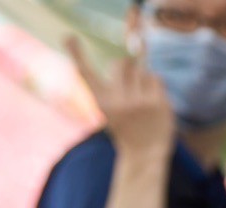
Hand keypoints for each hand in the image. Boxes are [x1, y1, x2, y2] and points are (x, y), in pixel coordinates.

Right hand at [68, 37, 174, 160]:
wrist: (144, 153)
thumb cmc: (126, 125)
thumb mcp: (110, 107)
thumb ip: (113, 83)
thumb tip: (130, 50)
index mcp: (101, 102)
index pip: (86, 74)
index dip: (76, 54)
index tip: (68, 36)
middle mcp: (118, 102)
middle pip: (121, 63)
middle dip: (126, 67)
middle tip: (129, 84)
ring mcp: (139, 103)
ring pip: (141, 70)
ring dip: (142, 80)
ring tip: (141, 99)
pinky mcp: (157, 103)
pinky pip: (155, 78)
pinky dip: (154, 86)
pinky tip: (152, 101)